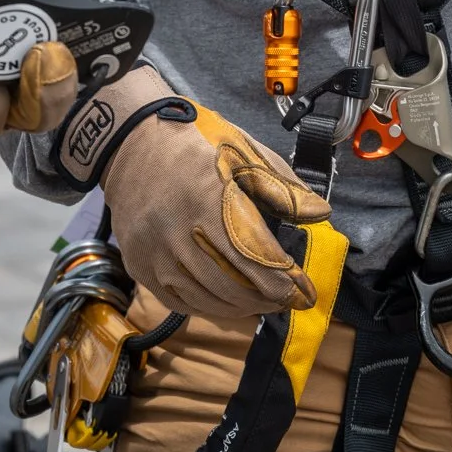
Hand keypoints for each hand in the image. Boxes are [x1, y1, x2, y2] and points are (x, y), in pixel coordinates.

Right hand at [56, 65, 334, 319]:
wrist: (130, 143)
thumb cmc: (195, 146)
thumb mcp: (241, 151)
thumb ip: (280, 185)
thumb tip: (321, 215)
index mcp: (205, 197)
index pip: (252, 254)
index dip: (284, 280)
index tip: (306, 292)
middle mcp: (175, 230)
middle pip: (231, 284)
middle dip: (267, 298)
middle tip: (288, 300)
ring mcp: (153, 252)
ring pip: (206, 299)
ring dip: (242, 307)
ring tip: (263, 303)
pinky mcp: (138, 266)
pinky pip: (180, 302)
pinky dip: (209, 308)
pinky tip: (228, 303)